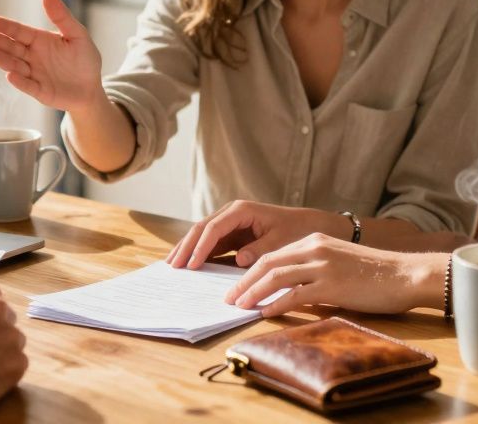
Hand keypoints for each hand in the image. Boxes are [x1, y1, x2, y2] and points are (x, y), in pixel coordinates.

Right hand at [0, 0, 104, 112]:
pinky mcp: (39, 91)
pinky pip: (28, 86)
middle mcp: (32, 56)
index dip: (5, 26)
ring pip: (14, 65)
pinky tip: (10, 74)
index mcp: (39, 40)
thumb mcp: (77, 34)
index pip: (19, 32)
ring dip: (1, 59)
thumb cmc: (85, 59)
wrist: (91, 89)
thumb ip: (61, 16)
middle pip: (11, 48)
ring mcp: (33, 74)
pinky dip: (19, 81)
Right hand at [166, 200, 333, 269]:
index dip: (201, 246)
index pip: (214, 227)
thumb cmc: (295, 231)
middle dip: (186, 247)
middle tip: (172, 266)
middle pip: (201, 228)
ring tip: (171, 265)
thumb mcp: (280, 241)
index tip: (192, 264)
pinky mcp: (230, 234)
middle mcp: (231, 213)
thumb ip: (260, 250)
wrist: (306, 225)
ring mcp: (228, 223)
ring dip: (186, 249)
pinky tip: (186, 265)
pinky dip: (197, 253)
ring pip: (201, 235)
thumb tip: (239, 260)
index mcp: (241, 211)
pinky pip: (209, 243)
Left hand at [225, 232, 443, 316]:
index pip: (272, 255)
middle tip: (228, 297)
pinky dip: (276, 304)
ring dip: (253, 292)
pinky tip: (264, 313)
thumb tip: (289, 293)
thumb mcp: (338, 264)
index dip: (250, 271)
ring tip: (238, 306)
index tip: (236, 286)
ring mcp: (323, 266)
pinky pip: (295, 294)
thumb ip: (313, 273)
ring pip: (276, 276)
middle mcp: (314, 248)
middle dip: (244, 282)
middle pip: (267, 263)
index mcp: (314, 242)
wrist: (405, 274)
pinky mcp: (332, 284)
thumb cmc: (375, 274)